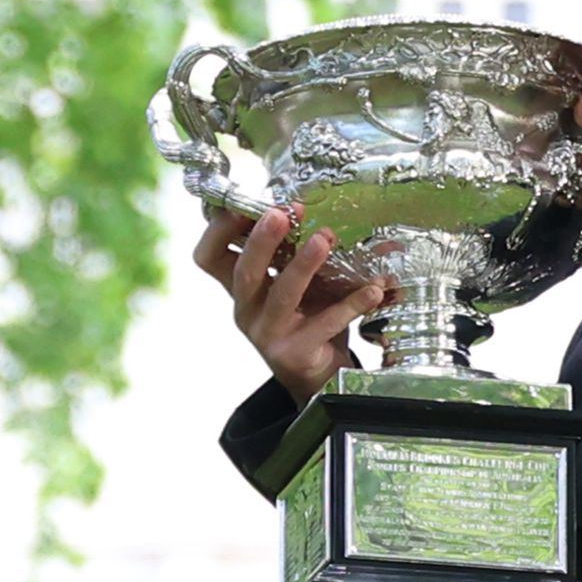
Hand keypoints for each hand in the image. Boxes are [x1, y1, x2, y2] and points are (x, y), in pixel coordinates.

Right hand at [193, 204, 386, 405]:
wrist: (320, 377)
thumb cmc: (307, 320)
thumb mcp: (297, 284)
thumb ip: (298, 253)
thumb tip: (325, 211)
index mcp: (241, 288)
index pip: (208, 257)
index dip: (219, 230)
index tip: (244, 204)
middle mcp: (247, 310)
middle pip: (244, 273)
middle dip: (262, 240)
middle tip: (282, 213)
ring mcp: (268, 334)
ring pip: (282, 296)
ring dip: (304, 265)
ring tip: (324, 239)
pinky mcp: (296, 354)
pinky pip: (325, 323)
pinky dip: (350, 304)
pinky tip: (372, 289)